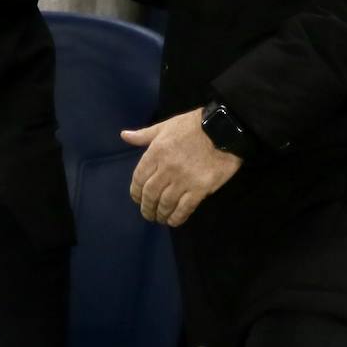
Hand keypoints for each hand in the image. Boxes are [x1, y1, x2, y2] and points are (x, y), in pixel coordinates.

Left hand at [121, 109, 241, 226]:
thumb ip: (144, 135)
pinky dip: (176, 217)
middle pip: (150, 194)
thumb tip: (124, 136)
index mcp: (156, 152)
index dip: (136, 192)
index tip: (137, 199)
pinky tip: (173, 220)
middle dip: (146, 207)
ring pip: (165, 203)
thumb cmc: (192, 125)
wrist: (223, 129)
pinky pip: (184, 208)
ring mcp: (183, 180)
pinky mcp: (199, 189)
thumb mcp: (165, 126)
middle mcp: (167, 168)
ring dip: (160, 214)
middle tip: (148, 214)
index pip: (139, 178)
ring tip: (160, 218)